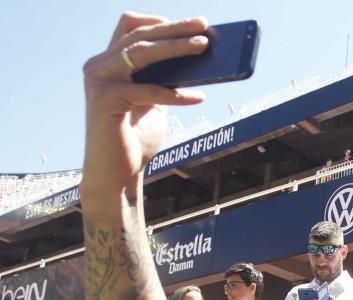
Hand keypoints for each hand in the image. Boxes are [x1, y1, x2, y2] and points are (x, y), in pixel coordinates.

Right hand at [81, 14, 208, 204]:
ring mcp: (98, 80)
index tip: (193, 23)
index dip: (161, 21)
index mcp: (108, 63)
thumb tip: (198, 60)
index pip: (131, 27)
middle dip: (174, 28)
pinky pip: (148, 90)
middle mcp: (98, 65)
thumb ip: (165, 80)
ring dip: (176, 47)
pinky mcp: (105, 99)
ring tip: (204, 46)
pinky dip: (176, 93)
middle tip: (204, 25)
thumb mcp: (154, 103)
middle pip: (139, 34)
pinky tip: (198, 97)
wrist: (116, 175)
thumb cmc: (135, 140)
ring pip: (142, 52)